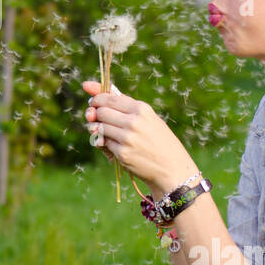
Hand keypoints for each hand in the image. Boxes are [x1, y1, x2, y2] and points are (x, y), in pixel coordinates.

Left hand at [81, 79, 197, 193]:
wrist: (172, 169)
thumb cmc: (160, 141)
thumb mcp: (149, 119)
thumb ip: (125, 107)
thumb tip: (93, 95)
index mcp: (142, 109)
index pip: (109, 98)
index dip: (96, 98)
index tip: (92, 102)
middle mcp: (134, 122)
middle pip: (100, 111)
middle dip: (95, 114)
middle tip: (97, 119)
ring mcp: (127, 138)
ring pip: (99, 127)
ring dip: (98, 130)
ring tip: (106, 133)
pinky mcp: (122, 154)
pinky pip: (104, 143)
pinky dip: (106, 144)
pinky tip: (116, 147)